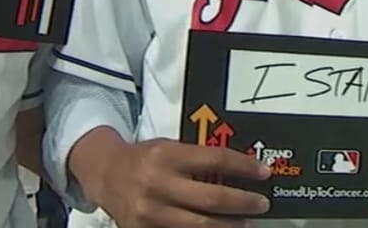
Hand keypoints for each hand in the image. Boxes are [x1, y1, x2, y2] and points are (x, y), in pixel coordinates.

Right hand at [93, 139, 270, 227]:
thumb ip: (198, 158)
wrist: (105, 174)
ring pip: (199, 225)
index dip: (244, 167)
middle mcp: (158, 184)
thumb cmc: (144, 159)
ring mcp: (150, 212)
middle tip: (261, 204)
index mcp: (167, 156)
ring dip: (228, 226)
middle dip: (243, 203)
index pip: (215, 160)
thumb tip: (239, 170)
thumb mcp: (169, 147)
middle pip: (212, 198)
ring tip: (245, 223)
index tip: (263, 173)